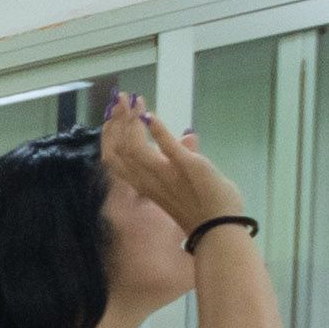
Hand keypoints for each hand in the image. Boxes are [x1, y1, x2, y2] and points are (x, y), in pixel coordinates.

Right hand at [100, 92, 244, 232]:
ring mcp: (165, 174)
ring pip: (133, 148)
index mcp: (144, 184)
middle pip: (116, 151)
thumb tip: (187, 136)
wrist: (219, 228)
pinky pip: (166, 147)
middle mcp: (147, 180)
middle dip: (115, 122)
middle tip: (121, 99)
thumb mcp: (188, 182)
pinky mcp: (186, 167)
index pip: (113, 159)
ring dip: (132, 121)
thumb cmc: (204, 210)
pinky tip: (151, 115)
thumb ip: (182, 157)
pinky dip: (157, 130)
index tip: (113, 115)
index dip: (109, 135)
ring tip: (135, 101)